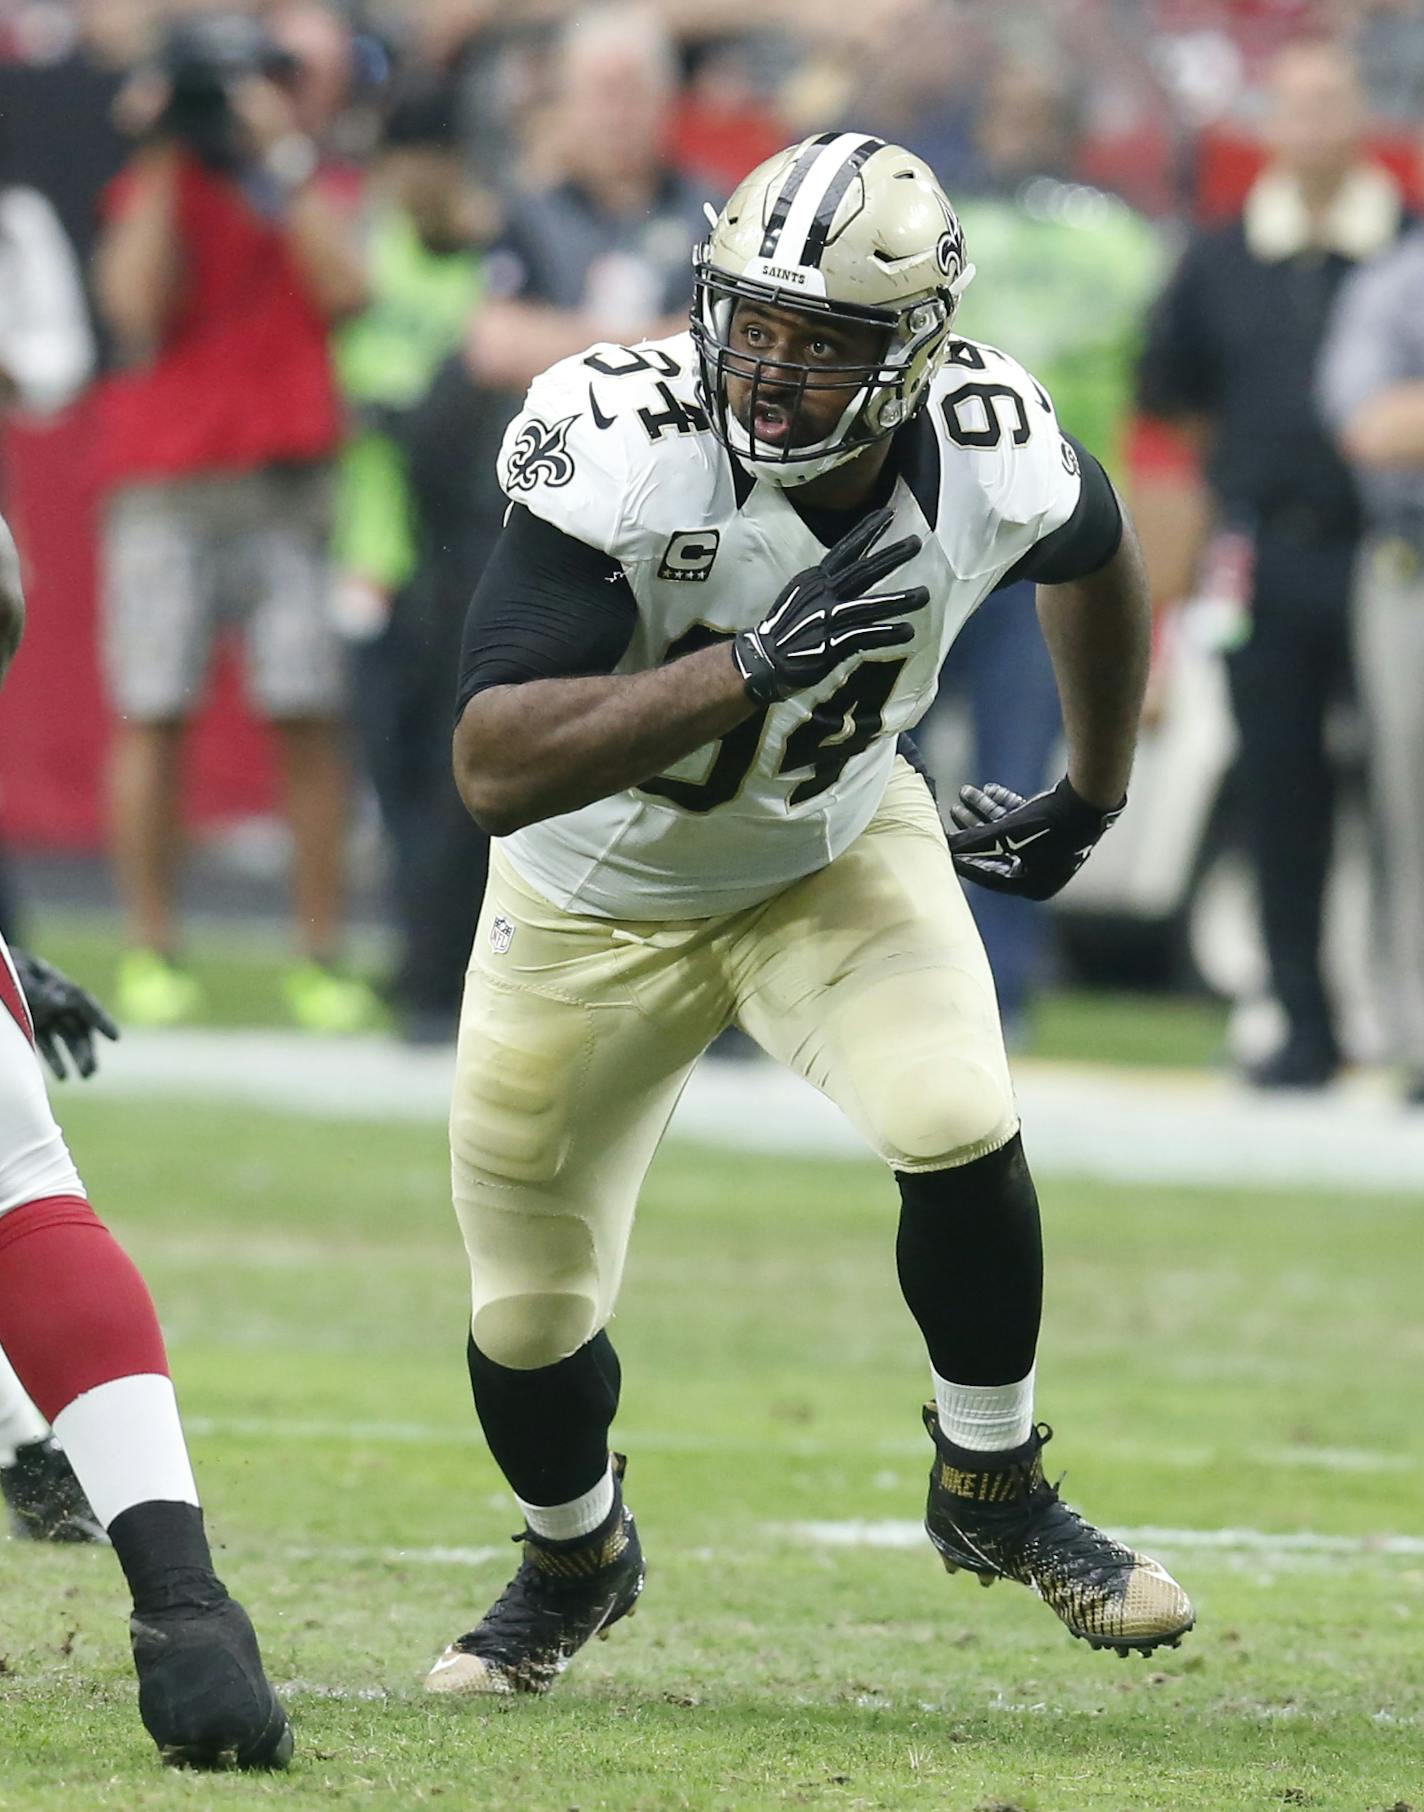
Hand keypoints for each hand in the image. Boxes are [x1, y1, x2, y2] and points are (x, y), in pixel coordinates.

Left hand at [10, 950, 119, 1080]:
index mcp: (56, 984)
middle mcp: (56, 1001)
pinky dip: (55, 1060)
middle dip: (87, 1050)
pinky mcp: (31, 1025)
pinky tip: (62, 1077)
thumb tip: (62, 1002)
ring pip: (67, 1039)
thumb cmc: (4, 968)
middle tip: (90, 1071)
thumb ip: (37, 988)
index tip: (115, 1038)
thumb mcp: (18, 975)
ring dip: (76, 1058)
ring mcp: (44, 1014)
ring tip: (84, 1077)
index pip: (85, 1003)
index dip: (101, 1020)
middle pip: (78, 1027)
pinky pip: (47, 1044)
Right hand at [732, 505, 926, 703]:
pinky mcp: (832, 645)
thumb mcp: (801, 595)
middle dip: (891, 556)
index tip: (889, 514)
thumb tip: (846, 575)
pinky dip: (887, 634)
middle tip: (916, 542)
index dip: (868, 531)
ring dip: (899, 600)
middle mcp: (823, 594)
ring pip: (870, 605)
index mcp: (815, 580)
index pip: (845, 550)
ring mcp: (828, 620)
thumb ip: (824, 585)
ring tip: (923, 594)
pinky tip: (907, 631)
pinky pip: (866, 636)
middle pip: (862, 571)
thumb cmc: (784, 629)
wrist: (763, 660)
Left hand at [948, 777, 1123, 900]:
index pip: (986, 875)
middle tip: (952, 810)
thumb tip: (944, 846)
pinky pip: (1023, 819)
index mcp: (1030, 885)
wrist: (1090, 799)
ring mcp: (1047, 850)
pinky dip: (1005, 804)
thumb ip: (972, 842)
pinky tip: (990, 788)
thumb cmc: (1047, 825)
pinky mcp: (1053, 828)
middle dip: (971, 828)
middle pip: (994, 850)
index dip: (961, 858)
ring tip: (965, 791)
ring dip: (985, 810)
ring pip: (1007, 830)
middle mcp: (1040, 871)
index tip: (942, 844)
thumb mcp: (1004, 836)